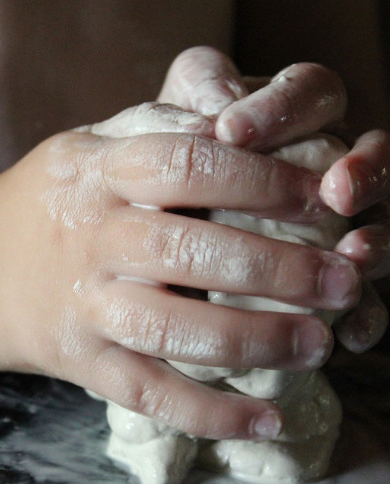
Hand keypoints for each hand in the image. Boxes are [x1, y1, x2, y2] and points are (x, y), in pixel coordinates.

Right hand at [0, 103, 359, 439]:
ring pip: (176, 331)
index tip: (321, 199)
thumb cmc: (47, 200)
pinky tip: (264, 418)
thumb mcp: (87, 147)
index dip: (263, 180)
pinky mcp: (82, 360)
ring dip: (255, 340)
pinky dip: (209, 413)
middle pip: (193, 250)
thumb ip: (153, 132)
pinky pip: (149, 392)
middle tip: (343, 281)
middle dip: (278, 268)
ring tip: (318, 343)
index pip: (190, 165)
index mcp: (99, 174)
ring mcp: (86, 306)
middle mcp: (94, 239)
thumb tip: (229, 125)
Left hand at [159, 46, 387, 352]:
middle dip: (365, 171)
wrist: (175, 215)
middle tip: (337, 191)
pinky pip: (369, 293)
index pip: (312, 93)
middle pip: (374, 157)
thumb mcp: (182, 118)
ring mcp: (343, 221)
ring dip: (376, 241)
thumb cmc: (180, 162)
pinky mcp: (337, 274)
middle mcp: (330, 166)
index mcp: (298, 118)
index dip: (282, 109)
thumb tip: (219, 104)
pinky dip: (368, 311)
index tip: (230, 132)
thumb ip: (200, 89)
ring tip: (354, 254)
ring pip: (380, 225)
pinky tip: (351, 331)